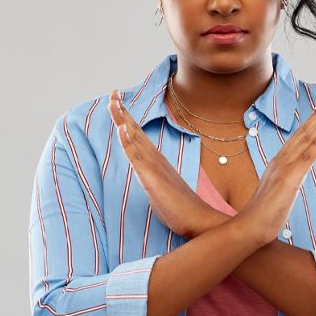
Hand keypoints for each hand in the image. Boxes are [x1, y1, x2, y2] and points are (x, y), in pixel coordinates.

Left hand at [107, 89, 227, 238]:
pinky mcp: (152, 179)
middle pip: (134, 130)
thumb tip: (150, 180)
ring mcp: (154, 167)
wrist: (201, 222)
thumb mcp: (162, 191)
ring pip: (134, 138)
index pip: (138, 136)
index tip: (118, 103)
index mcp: (156, 161)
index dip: (126, 119)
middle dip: (122, 111)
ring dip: (123, 119)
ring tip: (114, 102)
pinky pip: (137, 158)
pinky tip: (122, 129)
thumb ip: (154, 181)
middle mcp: (155, 159)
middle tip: (114, 92)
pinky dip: (128, 142)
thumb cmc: (183, 210)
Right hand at [234, 95, 315, 245]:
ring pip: (306, 140)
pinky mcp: (288, 180)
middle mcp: (281, 161)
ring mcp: (284, 169)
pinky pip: (306, 158)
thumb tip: (292, 177)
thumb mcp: (277, 191)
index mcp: (279, 163)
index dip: (311, 122)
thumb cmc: (262, 214)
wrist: (248, 228)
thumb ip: (285, 180)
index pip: (298, 138)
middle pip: (303, 133)